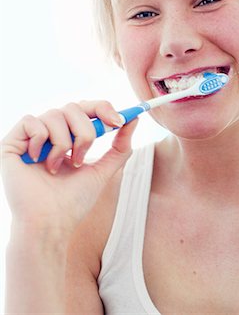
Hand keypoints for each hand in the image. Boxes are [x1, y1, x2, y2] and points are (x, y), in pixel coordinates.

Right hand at [1, 100, 137, 236]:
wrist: (51, 222)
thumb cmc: (74, 201)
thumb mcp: (103, 170)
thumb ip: (120, 147)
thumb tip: (134, 120)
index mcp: (70, 137)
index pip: (86, 108)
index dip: (103, 108)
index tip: (118, 121)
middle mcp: (51, 133)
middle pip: (73, 107)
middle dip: (84, 132)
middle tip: (80, 158)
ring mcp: (32, 138)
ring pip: (54, 114)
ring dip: (62, 142)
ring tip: (57, 167)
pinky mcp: (13, 143)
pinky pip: (30, 121)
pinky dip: (39, 139)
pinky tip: (37, 160)